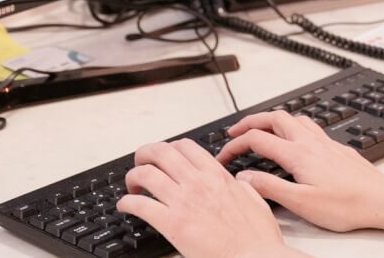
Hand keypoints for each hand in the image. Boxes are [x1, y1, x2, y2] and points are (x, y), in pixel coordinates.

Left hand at [116, 139, 293, 257]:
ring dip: (133, 177)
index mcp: (217, 175)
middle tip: (140, 164)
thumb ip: (243, 186)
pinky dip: (127, 203)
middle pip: (160, 153)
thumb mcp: (255, 199)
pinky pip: (140, 205)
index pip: (184, 146)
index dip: (169, 148)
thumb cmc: (257, 237)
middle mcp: (197, 183)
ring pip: (146, 174)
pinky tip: (126, 206)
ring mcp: (183, 201)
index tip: (164, 157)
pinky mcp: (172, 224)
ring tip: (132, 187)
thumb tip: (238, 180)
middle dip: (144, 155)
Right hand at [217, 110, 383, 231]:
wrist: (380, 201)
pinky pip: (309, 125)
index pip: (258, 139)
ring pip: (293, 117)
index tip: (224, 154)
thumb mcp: (302, 203)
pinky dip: (293, 125)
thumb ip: (271, 188)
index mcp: (298, 154)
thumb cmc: (346, 205)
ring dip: (272, 119)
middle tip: (236, 131)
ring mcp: (324, 142)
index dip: (235, 145)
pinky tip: (295, 137)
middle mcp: (310, 142)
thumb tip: (246, 178)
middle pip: (274, 117)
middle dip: (251, 121)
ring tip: (261, 128)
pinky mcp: (335, 147)